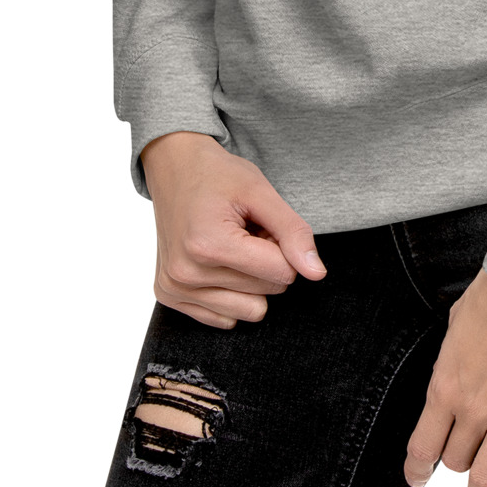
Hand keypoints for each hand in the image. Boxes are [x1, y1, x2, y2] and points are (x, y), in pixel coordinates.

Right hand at [139, 131, 326, 328]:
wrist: (175, 168)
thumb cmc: (218, 176)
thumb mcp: (261, 191)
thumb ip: (293, 232)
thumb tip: (317, 274)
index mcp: (208, 244)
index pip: (281, 272)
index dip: (283, 246)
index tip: (263, 224)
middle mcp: (186, 273)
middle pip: (267, 292)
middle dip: (266, 261)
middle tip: (246, 231)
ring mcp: (175, 288)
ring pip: (250, 311)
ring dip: (250, 280)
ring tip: (232, 246)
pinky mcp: (170, 297)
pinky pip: (226, 319)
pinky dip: (231, 292)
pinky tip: (217, 261)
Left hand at [402, 269, 486, 486]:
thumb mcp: (455, 325)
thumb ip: (450, 359)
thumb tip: (450, 371)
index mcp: (445, 385)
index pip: (421, 447)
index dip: (417, 470)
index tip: (417, 480)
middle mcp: (471, 410)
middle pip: (455, 461)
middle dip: (456, 468)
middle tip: (460, 478)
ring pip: (484, 478)